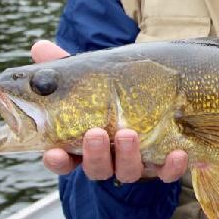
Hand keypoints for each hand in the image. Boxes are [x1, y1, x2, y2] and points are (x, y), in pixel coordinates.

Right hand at [33, 40, 188, 181]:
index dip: (56, 160)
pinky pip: (166, 173)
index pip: (63, 160)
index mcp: (82, 145)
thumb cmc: (109, 97)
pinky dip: (171, 167)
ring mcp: (134, 164)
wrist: (154, 105)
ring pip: (127, 171)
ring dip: (128, 156)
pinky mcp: (162, 166)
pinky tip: (178, 153)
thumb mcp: (89, 81)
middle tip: (97, 133)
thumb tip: (40, 46)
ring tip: (130, 134)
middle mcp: (107, 159)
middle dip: (95, 153)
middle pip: (96, 167)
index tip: (53, 153)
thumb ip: (64, 69)